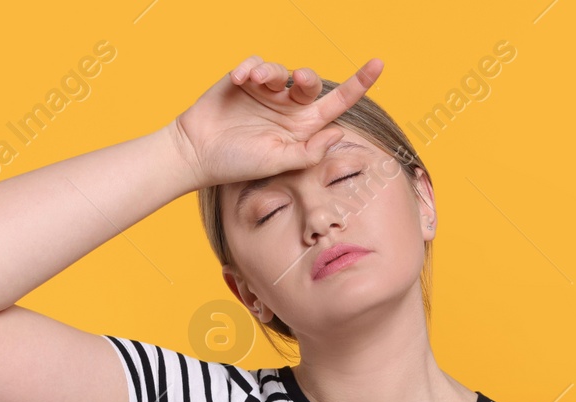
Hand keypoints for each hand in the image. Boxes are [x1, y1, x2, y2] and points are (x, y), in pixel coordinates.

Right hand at [168, 55, 383, 190]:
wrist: (197, 154)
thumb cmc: (238, 163)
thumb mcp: (278, 162)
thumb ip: (309, 151)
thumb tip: (338, 133)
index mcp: (303, 127)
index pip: (338, 102)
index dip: (359, 83)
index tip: (378, 63)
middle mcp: (288, 107)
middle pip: (310, 82)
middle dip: (306, 78)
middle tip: (296, 81)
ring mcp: (266, 93)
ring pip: (281, 70)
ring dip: (272, 71)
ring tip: (257, 80)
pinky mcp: (244, 81)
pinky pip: (255, 63)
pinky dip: (250, 67)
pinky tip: (240, 79)